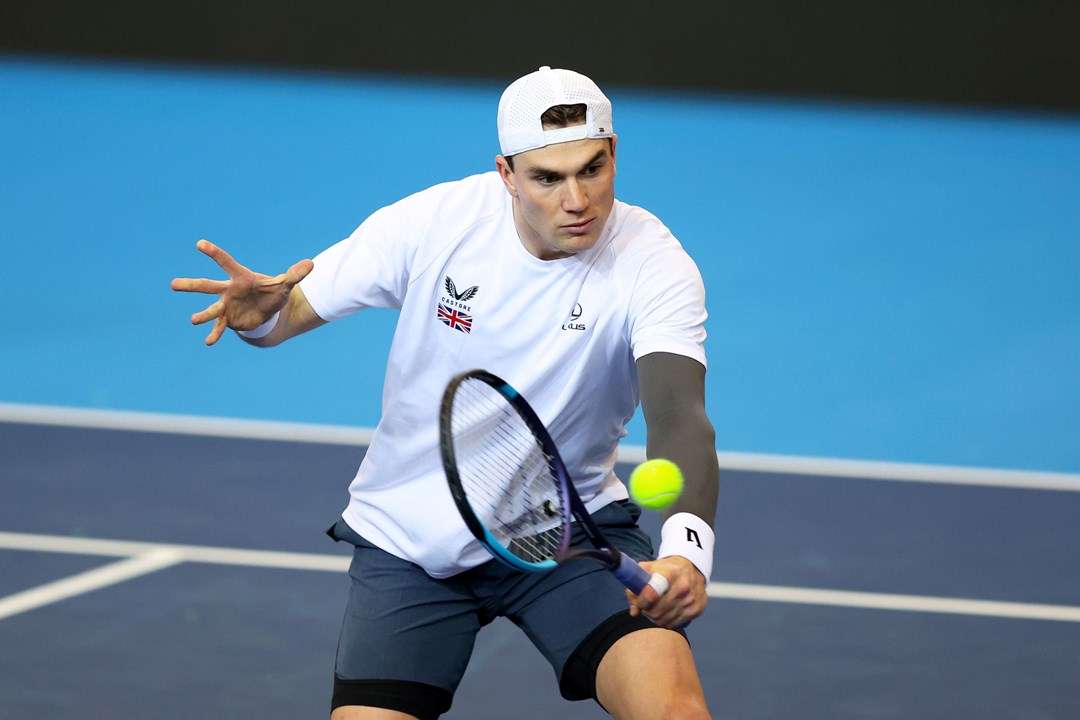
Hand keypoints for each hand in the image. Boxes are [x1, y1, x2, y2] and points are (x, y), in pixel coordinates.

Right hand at [171, 239, 313, 345]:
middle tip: (173, 284)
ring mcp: (227, 305)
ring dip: (202, 315)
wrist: (269, 310)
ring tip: (193, 320)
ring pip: (211, 309)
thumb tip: (311, 264)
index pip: (226, 262)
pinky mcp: (229, 319)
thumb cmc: (273, 292)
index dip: (214, 253)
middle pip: (207, 286)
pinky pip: (220, 327)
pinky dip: (215, 334)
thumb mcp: (285, 284)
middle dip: (191, 285)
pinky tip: (208, 342)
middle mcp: (229, 290)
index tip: (200, 244)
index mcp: (240, 277)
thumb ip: (295, 275)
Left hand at [626, 555, 706, 628]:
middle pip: (656, 611)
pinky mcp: (696, 610)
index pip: (652, 593)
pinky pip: (674, 624)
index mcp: (669, 573)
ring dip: (655, 617)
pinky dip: (666, 621)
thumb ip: (636, 586)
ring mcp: (691, 600)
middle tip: (646, 606)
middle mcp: (682, 587)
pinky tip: (666, 611)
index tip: (639, 602)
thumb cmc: (667, 569)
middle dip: (647, 611)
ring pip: (664, 620)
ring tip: (655, 608)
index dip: (642, 601)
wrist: (692, 569)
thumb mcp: (649, 569)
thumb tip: (634, 611)